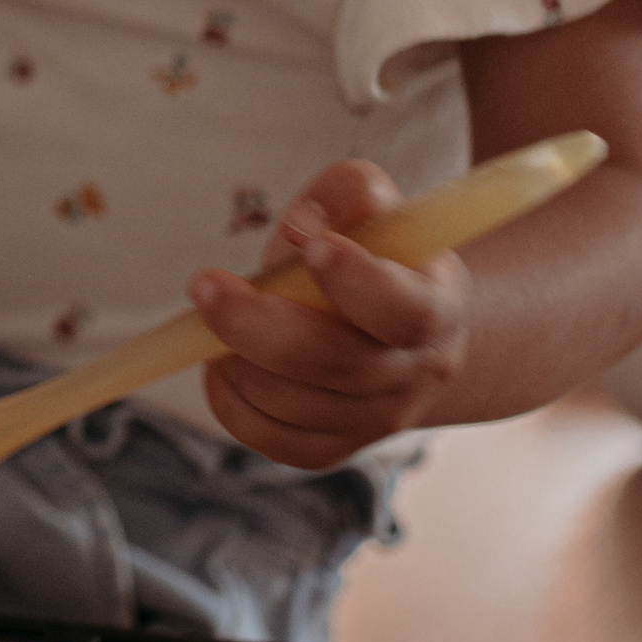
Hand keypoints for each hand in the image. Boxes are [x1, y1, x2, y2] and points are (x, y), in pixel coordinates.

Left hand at [188, 159, 469, 469]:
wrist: (395, 327)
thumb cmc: (372, 252)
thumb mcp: (371, 208)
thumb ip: (348, 195)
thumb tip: (301, 227)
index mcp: (437, 307)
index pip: (405, 310)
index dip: (357, 282)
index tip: (310, 247)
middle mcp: (416, 373)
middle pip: (336, 365)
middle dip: (256, 324)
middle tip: (204, 285)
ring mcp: (378, 420)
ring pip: (294, 404)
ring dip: (237, 360)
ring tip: (214, 317)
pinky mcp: (335, 447)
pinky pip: (273, 439)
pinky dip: (231, 402)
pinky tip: (222, 363)